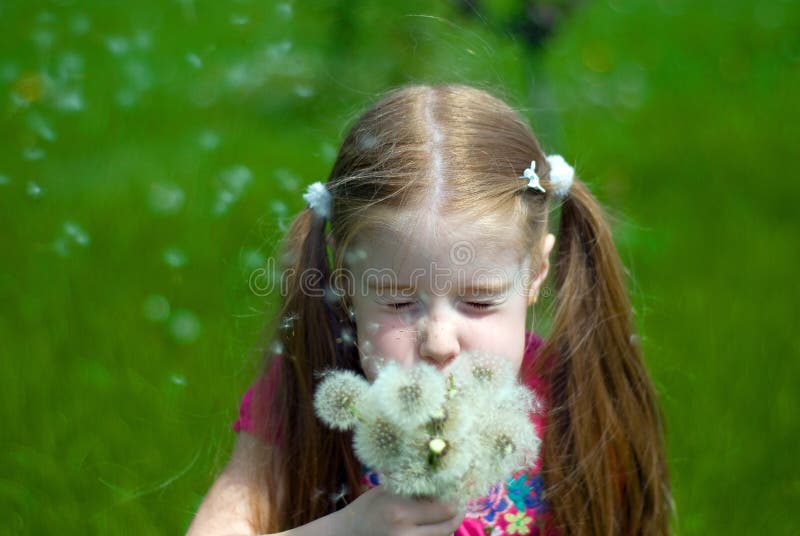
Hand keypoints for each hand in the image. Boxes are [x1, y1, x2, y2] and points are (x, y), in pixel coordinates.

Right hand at [332, 486, 464, 535]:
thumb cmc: (366, 509)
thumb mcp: (387, 491)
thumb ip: (412, 489)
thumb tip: (441, 479)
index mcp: (401, 511)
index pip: (445, 509)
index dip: (455, 500)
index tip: (457, 492)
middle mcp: (406, 534)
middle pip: (448, 527)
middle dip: (456, 515)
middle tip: (459, 506)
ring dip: (446, 527)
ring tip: (445, 516)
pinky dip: (435, 535)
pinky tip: (432, 527)